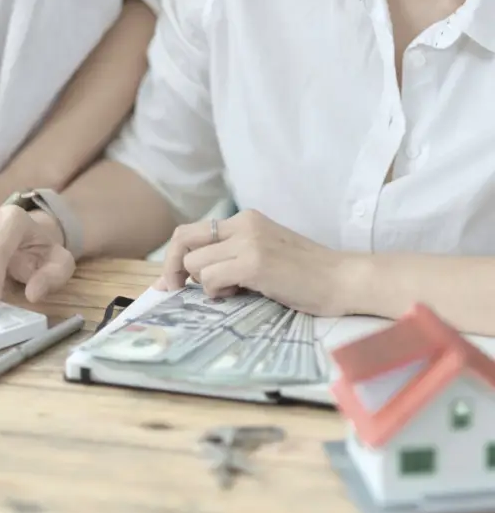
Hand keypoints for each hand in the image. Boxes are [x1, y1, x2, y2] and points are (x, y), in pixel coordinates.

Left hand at [155, 210, 353, 315]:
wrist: (344, 280)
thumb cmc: (304, 275)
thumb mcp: (261, 254)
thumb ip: (227, 257)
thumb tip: (183, 276)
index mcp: (244, 219)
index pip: (191, 231)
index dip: (173, 256)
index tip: (169, 281)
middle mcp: (243, 224)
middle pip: (183, 240)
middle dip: (173, 268)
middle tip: (178, 290)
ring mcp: (248, 241)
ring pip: (195, 263)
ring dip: (206, 284)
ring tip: (234, 290)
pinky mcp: (254, 262)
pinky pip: (211, 278)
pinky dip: (217, 291)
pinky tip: (240, 293)